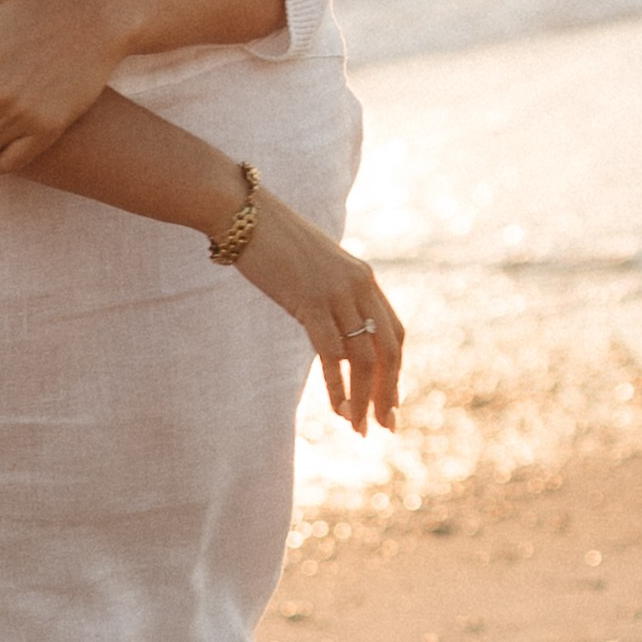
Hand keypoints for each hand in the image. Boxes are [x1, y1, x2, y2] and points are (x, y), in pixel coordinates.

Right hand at [228, 185, 403, 433]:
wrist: (244, 214)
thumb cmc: (273, 240)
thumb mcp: (314, 268)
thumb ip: (333, 295)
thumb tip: (336, 329)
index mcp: (363, 277)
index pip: (395, 333)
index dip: (397, 370)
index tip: (391, 401)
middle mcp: (358, 285)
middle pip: (388, 350)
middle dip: (388, 392)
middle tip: (385, 425)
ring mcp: (336, 293)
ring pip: (364, 357)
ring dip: (364, 398)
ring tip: (359, 428)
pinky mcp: (310, 301)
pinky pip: (332, 353)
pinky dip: (339, 386)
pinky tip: (338, 410)